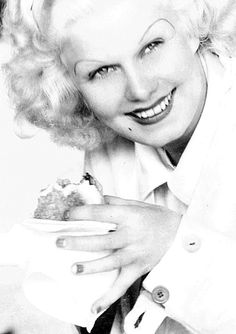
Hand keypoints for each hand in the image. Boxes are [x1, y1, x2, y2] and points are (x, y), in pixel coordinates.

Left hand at [56, 196, 181, 313]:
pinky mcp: (138, 268)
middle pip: (101, 240)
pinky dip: (108, 297)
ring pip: (108, 262)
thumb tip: (98, 198)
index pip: (101, 213)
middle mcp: (131, 235)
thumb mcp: (140, 204)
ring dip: (89, 266)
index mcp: (130, 216)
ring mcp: (134, 254)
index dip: (82, 213)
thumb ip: (118, 201)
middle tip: (60, 241)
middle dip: (78, 241)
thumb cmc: (160, 218)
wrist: (183, 236)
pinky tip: (94, 306)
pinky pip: (122, 284)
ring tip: (72, 268)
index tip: (68, 215)